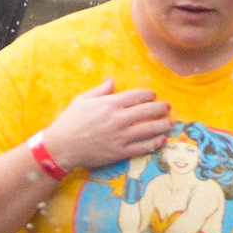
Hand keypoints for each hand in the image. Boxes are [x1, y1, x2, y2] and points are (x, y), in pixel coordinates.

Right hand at [41, 77, 174, 172]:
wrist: (61, 147)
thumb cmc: (69, 121)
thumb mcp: (82, 100)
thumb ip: (100, 90)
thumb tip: (112, 80)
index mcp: (110, 104)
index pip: (136, 96)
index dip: (148, 94)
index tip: (153, 95)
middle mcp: (119, 119)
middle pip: (147, 111)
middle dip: (160, 108)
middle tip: (168, 107)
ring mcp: (121, 136)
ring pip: (148, 130)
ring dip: (162, 125)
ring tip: (171, 123)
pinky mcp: (119, 152)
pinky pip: (141, 148)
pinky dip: (153, 144)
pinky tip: (160, 141)